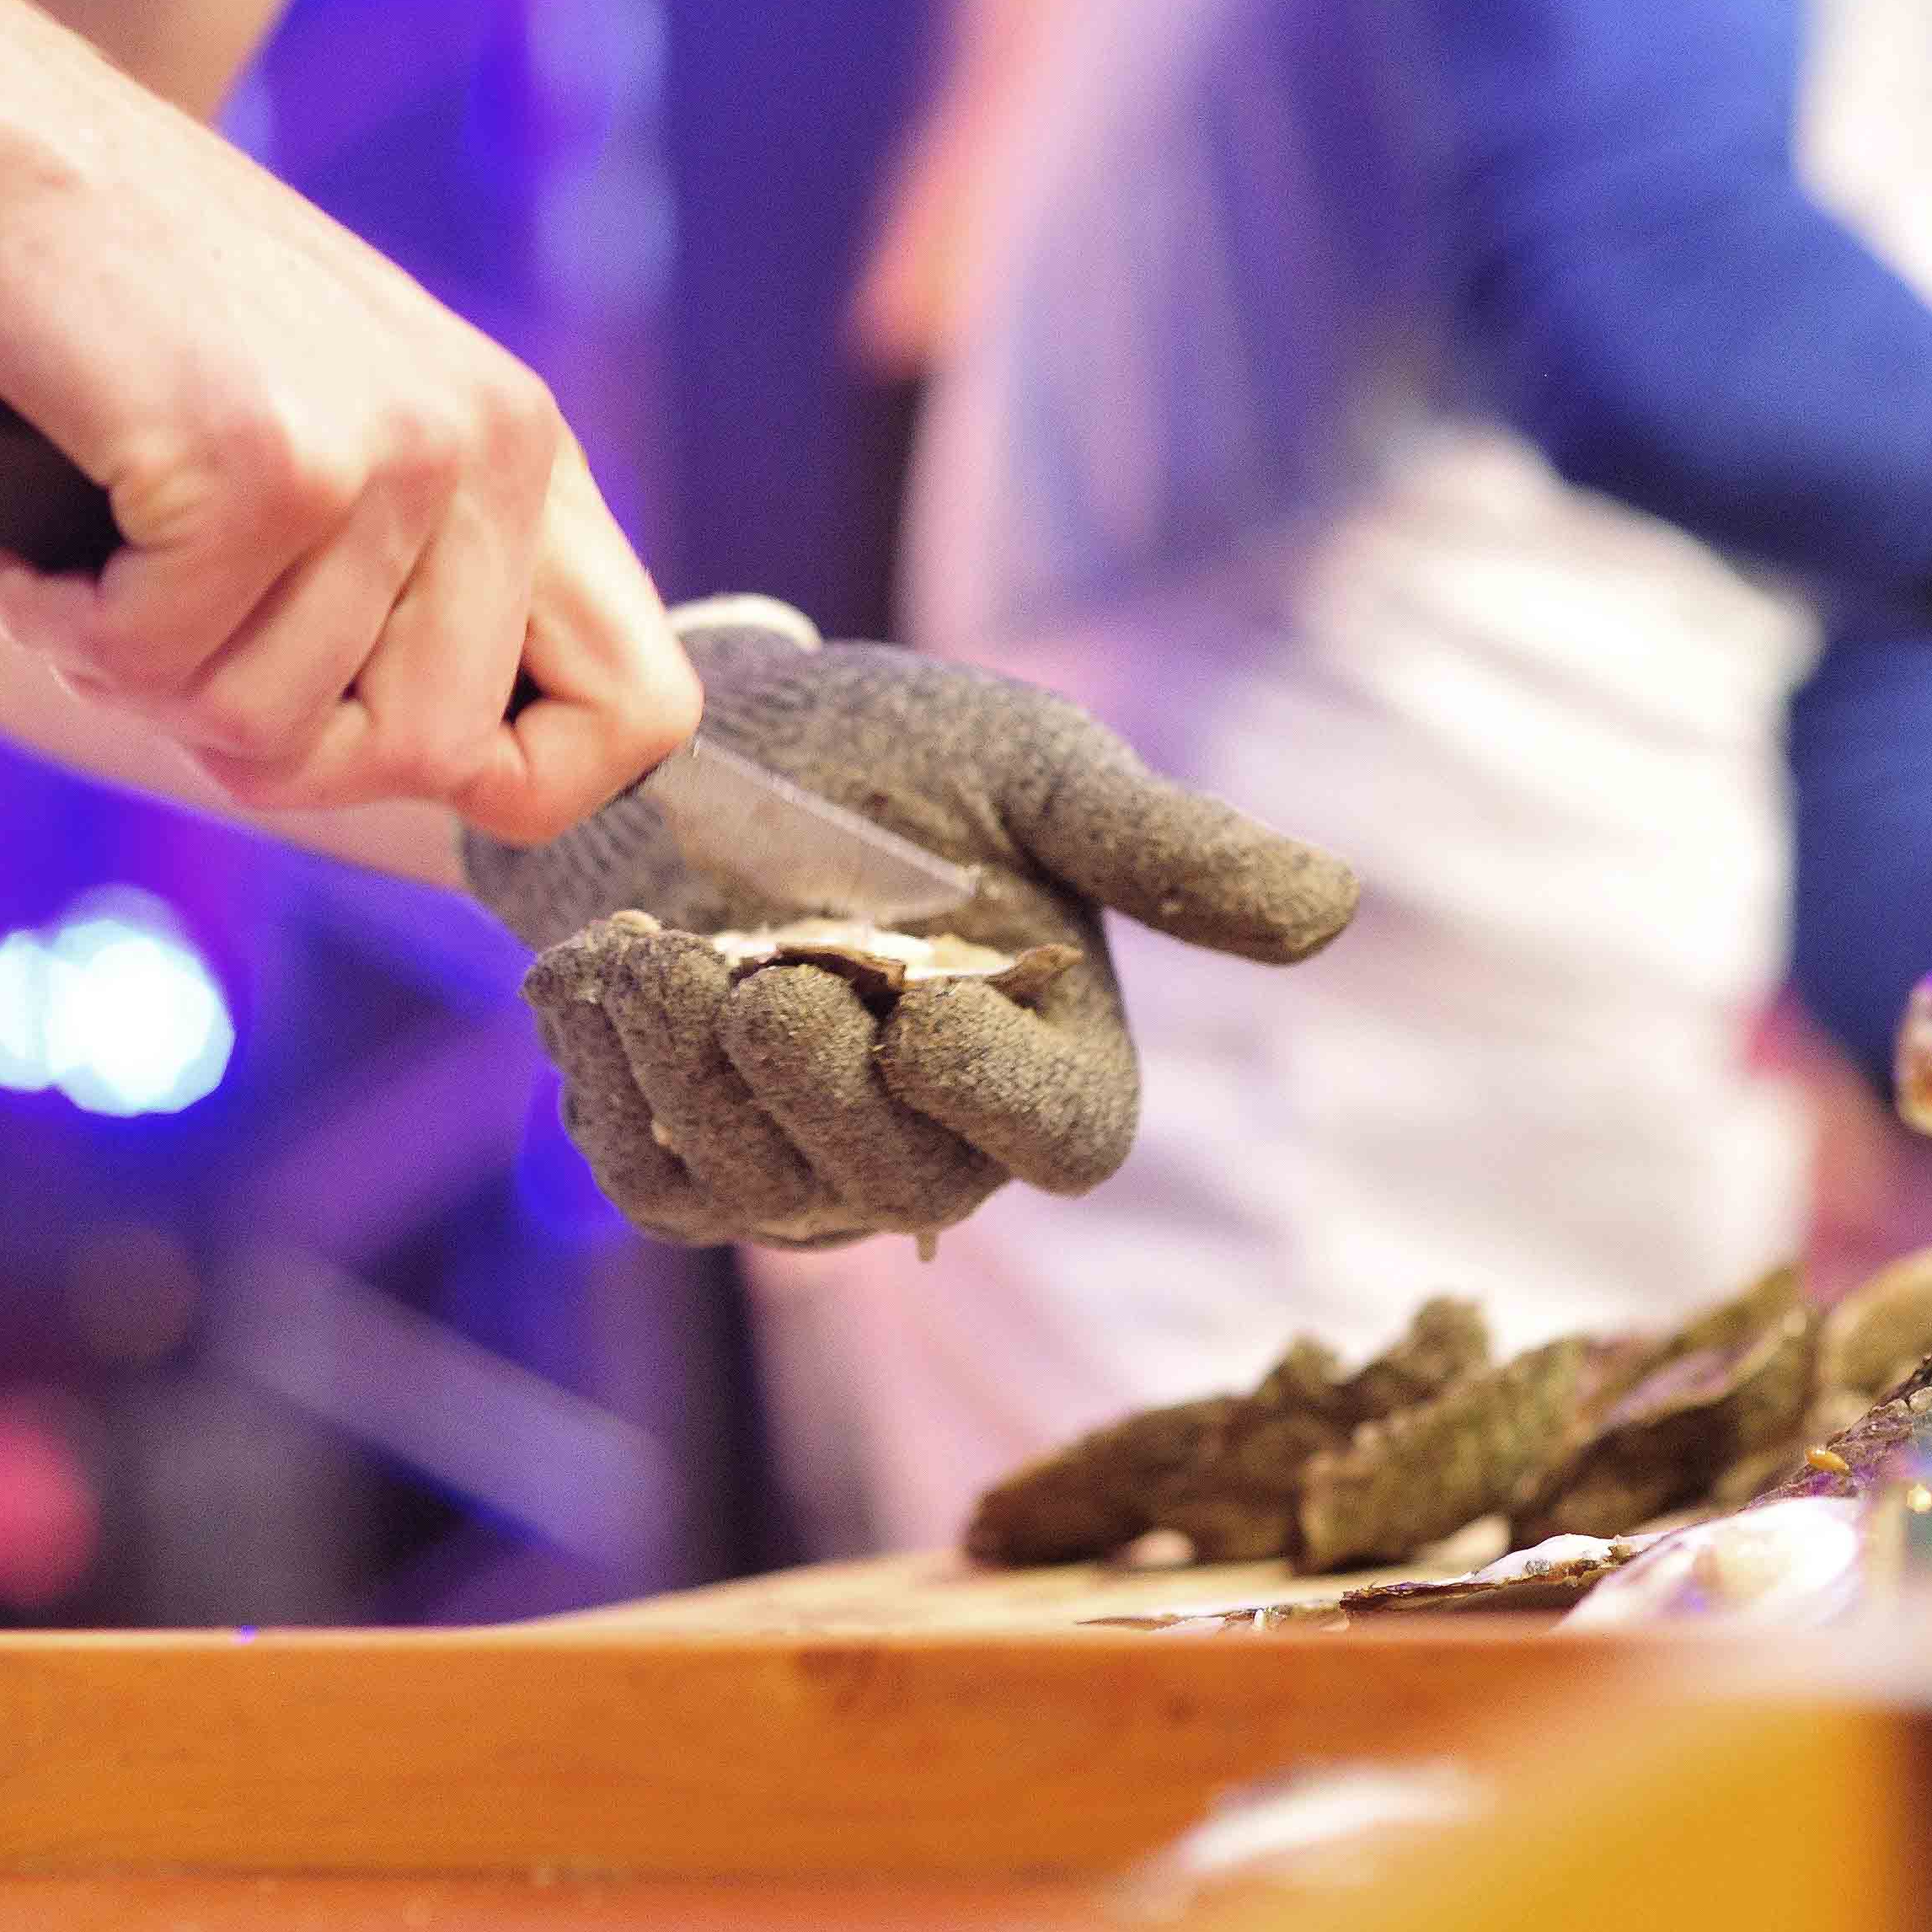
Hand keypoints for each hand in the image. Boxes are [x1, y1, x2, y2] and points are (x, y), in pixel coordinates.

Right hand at [0, 151, 697, 840]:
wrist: (13, 163)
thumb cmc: (152, 332)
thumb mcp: (349, 440)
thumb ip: (428, 589)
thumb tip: (473, 778)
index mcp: (529, 458)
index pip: (641, 712)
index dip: (523, 783)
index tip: (379, 741)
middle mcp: (489, 450)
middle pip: (428, 761)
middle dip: (272, 749)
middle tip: (170, 643)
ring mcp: (387, 458)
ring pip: (272, 731)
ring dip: (141, 681)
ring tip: (97, 559)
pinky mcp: (264, 468)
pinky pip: (158, 665)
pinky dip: (65, 629)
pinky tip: (43, 544)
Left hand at [462, 603, 1361, 1246]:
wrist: (684, 744)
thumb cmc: (881, 754)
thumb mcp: (1025, 767)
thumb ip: (1154, 844)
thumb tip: (1333, 907)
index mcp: (1052, 1054)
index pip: (1063, 1139)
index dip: (995, 1095)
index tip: (920, 1010)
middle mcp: (936, 1141)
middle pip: (898, 1181)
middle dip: (815, 1080)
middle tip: (755, 973)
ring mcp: (803, 1176)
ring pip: (756, 1186)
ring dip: (690, 1071)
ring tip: (650, 951)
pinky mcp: (685, 1175)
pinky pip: (652, 1180)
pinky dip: (612, 1081)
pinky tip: (598, 976)